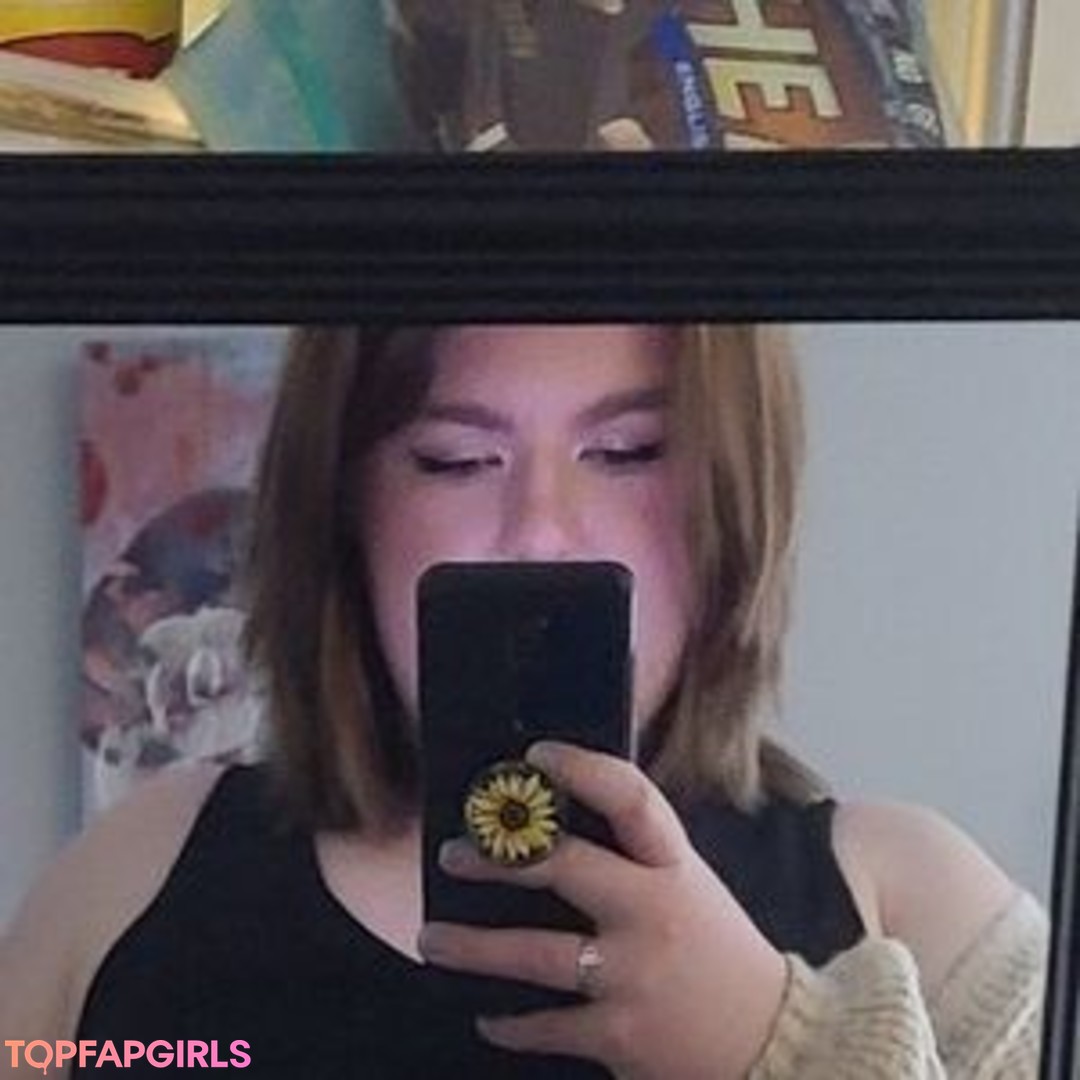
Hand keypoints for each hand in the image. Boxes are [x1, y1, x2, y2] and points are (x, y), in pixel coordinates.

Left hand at [418, 741, 787, 1079]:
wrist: (775, 1040)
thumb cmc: (719, 953)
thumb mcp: (691, 889)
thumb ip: (638, 861)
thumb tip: (559, 830)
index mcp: (674, 868)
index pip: (632, 799)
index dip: (583, 768)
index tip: (538, 754)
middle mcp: (654, 913)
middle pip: (566, 867)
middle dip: (501, 857)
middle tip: (455, 854)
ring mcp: (634, 975)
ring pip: (534, 954)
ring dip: (473, 947)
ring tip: (433, 937)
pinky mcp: (621, 1035)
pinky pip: (547, 1026)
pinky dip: (510, 1023)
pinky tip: (488, 1015)